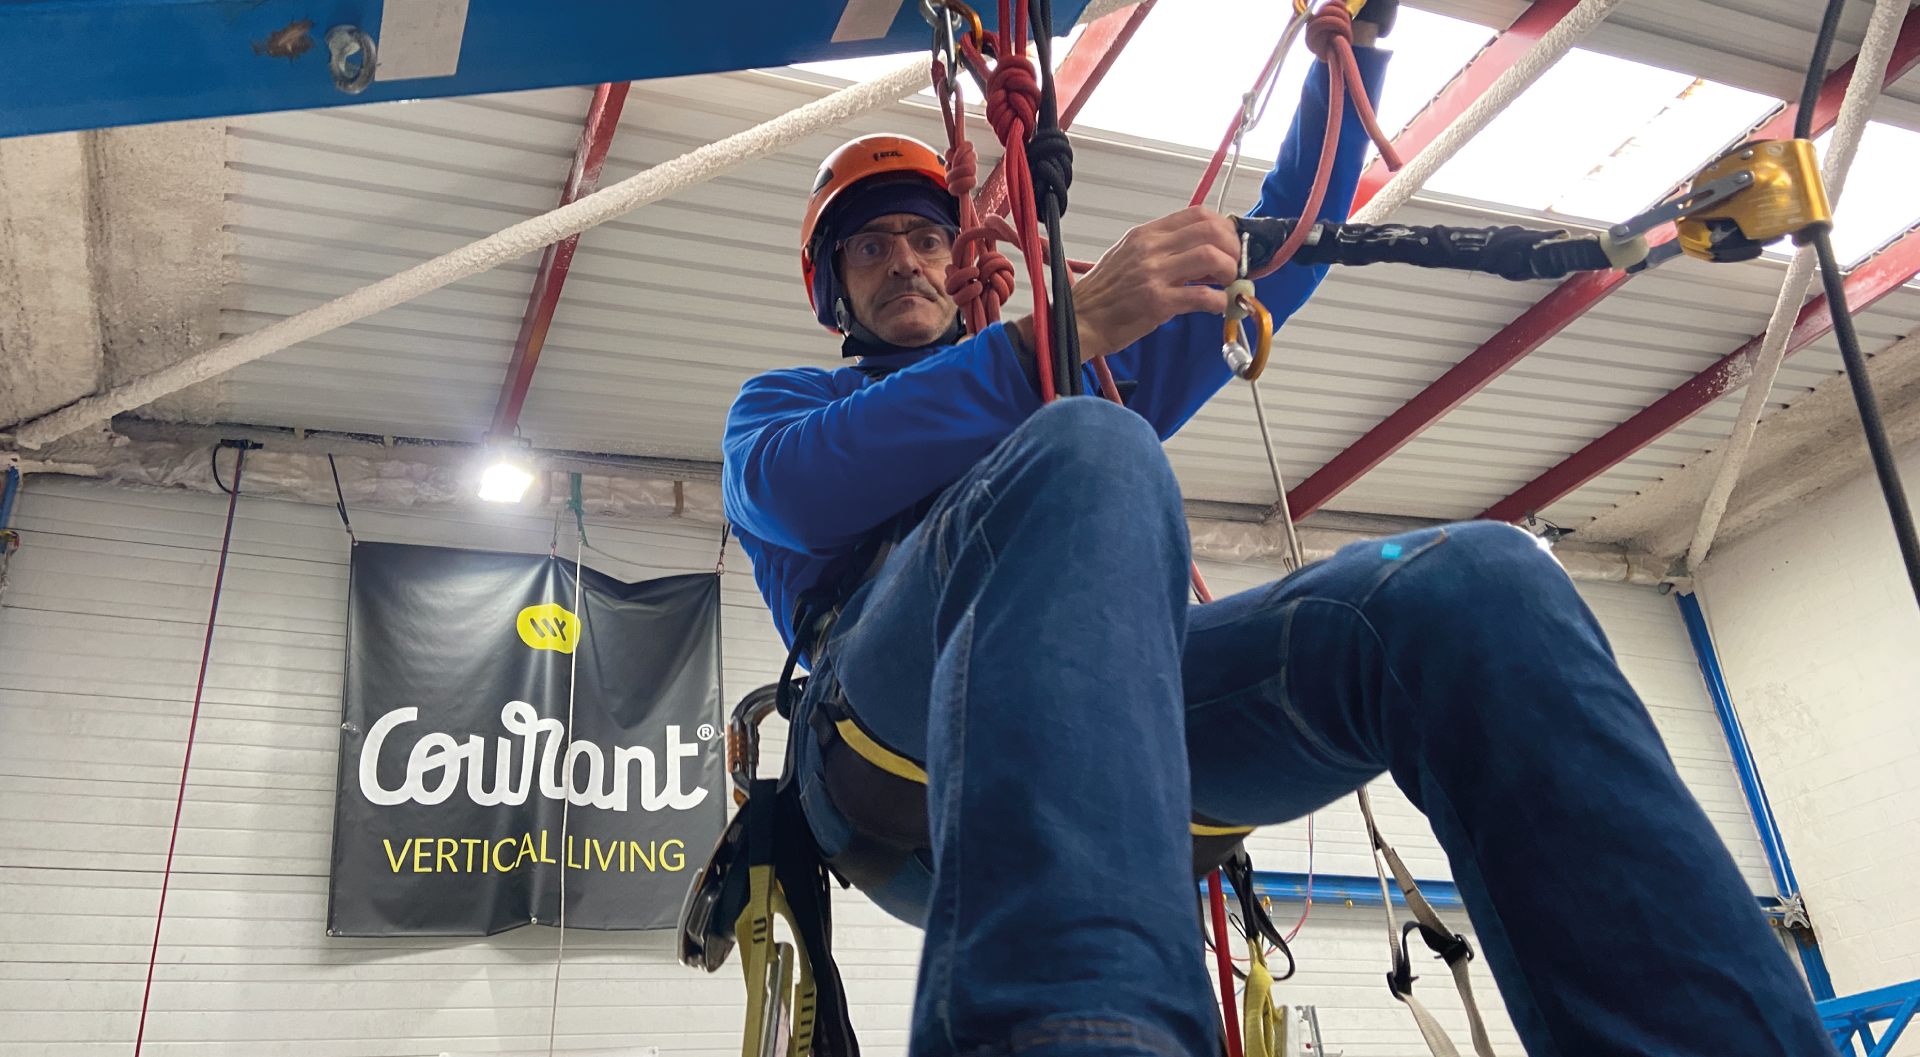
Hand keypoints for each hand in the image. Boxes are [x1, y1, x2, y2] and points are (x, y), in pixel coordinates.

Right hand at [1014, 207, 1241, 361]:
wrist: (1078, 320)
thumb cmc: (1103, 294)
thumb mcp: (1128, 256)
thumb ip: (1161, 249)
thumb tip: (1200, 253)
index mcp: (1146, 233)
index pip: (1198, 214)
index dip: (1224, 227)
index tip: (1230, 245)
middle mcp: (1151, 247)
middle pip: (1211, 231)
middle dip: (1233, 249)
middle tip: (1234, 267)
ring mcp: (1154, 274)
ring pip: (1212, 258)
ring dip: (1230, 272)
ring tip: (1226, 285)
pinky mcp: (1157, 302)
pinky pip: (1202, 296)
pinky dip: (1219, 302)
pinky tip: (1217, 307)